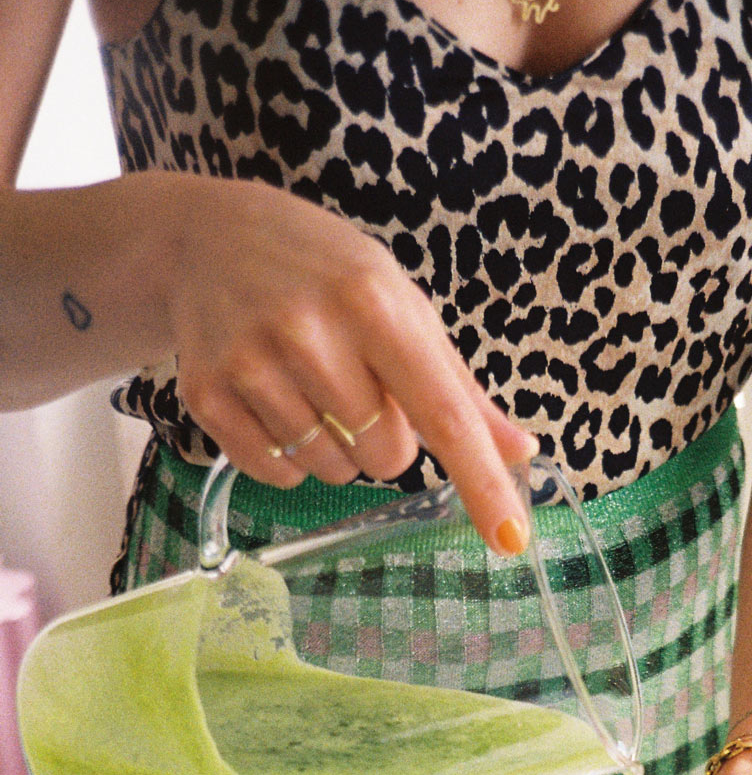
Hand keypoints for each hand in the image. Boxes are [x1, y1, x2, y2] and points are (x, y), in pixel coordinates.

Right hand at [160, 175, 537, 552]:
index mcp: (375, 304)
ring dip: (335, 448)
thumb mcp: (401, 307)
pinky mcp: (208, 393)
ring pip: (333, 471)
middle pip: (387, 458)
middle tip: (357, 386)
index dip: (482, 482)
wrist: (210, 237)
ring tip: (310, 385)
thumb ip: (459, 389)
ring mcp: (252, 363)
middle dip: (385, 440)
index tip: (510, 537)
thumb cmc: (326, 275)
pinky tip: (276, 402)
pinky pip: (277, 474)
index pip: (443, 415)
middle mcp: (311, 332)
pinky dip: (288, 457)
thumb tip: (521, 449)